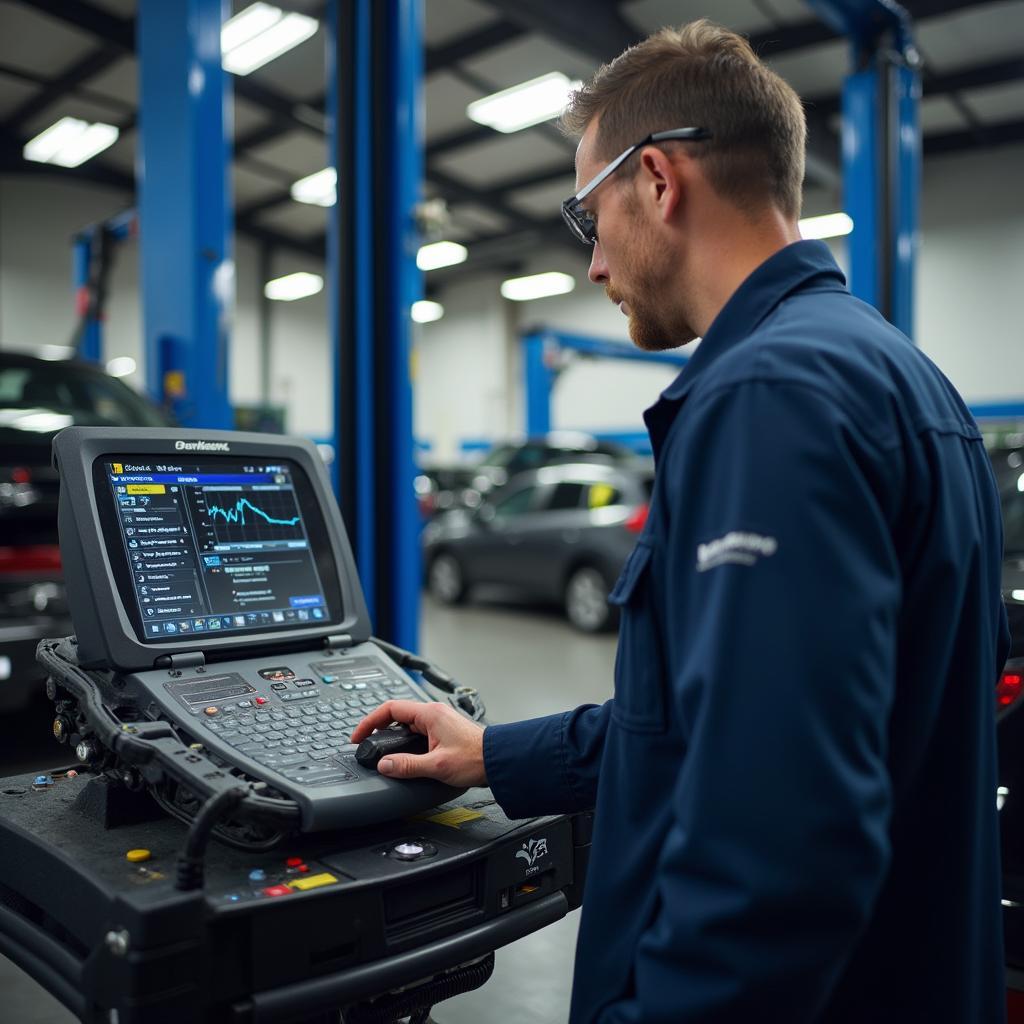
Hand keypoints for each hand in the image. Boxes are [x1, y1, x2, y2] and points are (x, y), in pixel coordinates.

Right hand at [350, 700, 486, 787]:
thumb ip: (407, 765)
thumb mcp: (437, 766)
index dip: (369, 721)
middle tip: (366, 744)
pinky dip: (406, 741)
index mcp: (429, 714)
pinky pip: (418, 732)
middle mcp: (434, 713)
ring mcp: (439, 721)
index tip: (358, 736)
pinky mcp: (444, 731)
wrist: (499, 760)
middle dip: (378, 729)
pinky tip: (404, 754)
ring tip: (382, 751)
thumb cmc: (475, 758)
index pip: (390, 709)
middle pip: (397, 715)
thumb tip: (384, 765)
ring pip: (408, 724)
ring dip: (393, 736)